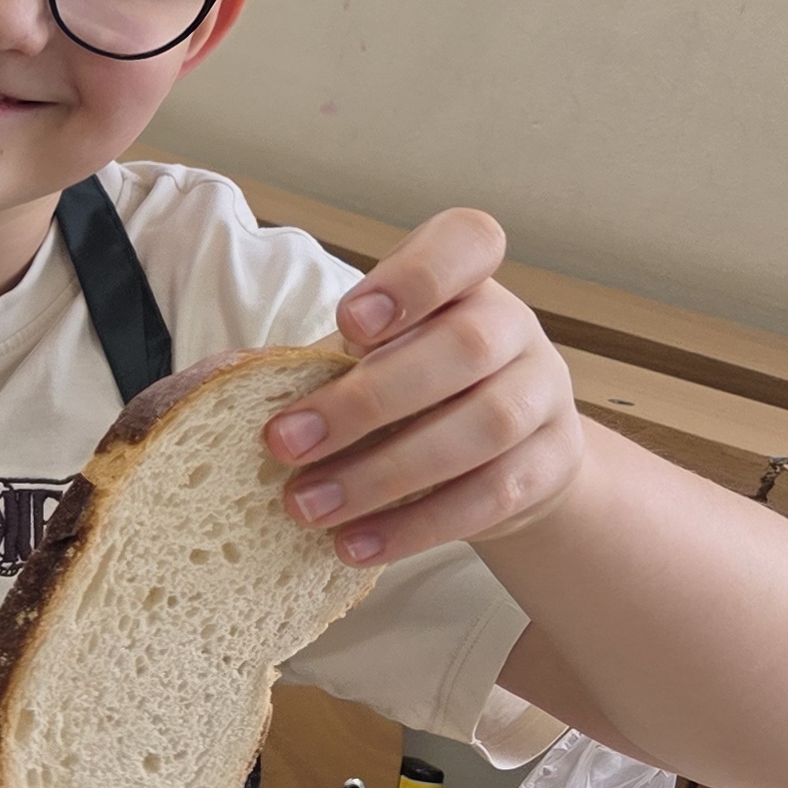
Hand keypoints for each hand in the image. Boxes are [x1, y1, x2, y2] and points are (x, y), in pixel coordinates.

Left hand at [262, 208, 585, 568]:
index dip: (414, 277)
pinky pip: (494, 495)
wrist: (505, 458)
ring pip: (483, 427)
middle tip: (281, 445)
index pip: (468, 242)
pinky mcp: (553, 464)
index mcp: (464, 282)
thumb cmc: (410, 391)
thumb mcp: (372, 359)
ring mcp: (545, 395)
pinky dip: (416, 524)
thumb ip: (324, 363)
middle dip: (365, 400)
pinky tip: (355, 545)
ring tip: (306, 507)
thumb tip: (234, 393)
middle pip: (465, 347)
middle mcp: (513, 328)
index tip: (350, 323)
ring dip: (383, 473)